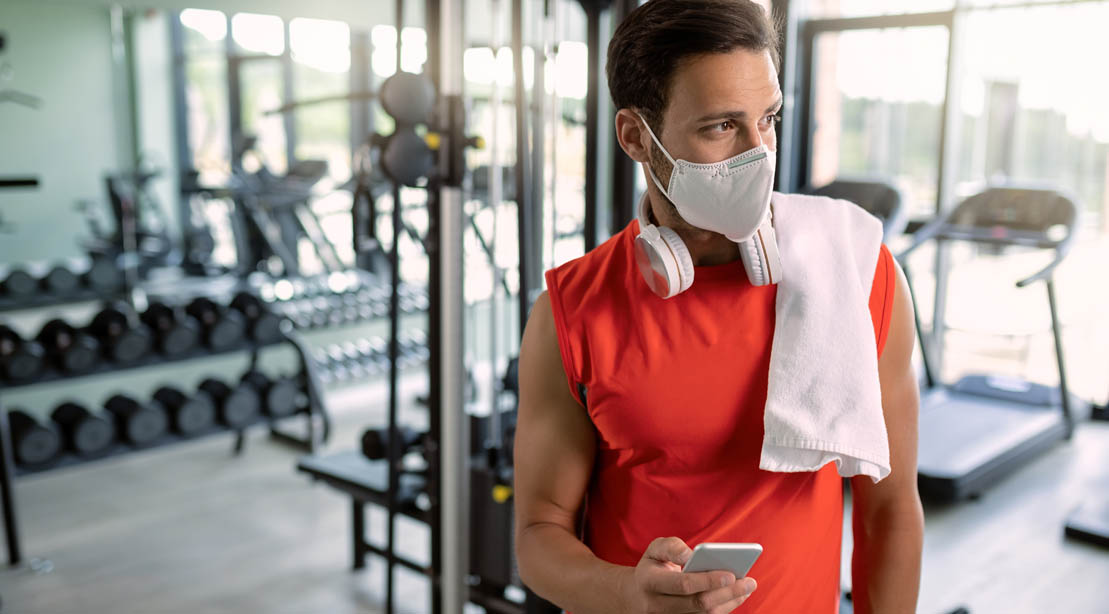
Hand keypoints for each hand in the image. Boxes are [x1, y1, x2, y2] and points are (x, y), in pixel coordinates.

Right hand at [619, 536, 756, 613]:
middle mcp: (657, 605)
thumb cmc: (653, 566)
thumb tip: (689, 554)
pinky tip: (738, 596)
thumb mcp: (655, 549)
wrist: (637, 595)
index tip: (730, 574)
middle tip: (749, 581)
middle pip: (697, 603)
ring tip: (748, 587)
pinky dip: (725, 608)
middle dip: (726, 593)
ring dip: (730, 602)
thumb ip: (671, 547)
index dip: (708, 580)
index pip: (682, 584)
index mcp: (649, 582)